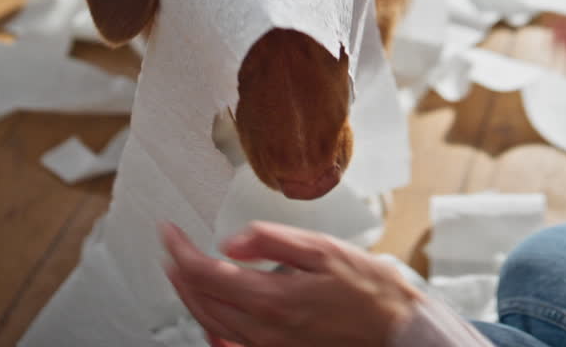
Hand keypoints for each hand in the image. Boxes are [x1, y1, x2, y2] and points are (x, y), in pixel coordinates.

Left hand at [162, 221, 421, 346]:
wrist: (397, 334)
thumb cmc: (370, 291)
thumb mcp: (324, 250)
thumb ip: (273, 241)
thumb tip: (231, 241)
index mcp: (273, 298)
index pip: (205, 273)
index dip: (179, 249)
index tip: (168, 231)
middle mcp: (263, 330)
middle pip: (200, 302)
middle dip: (179, 272)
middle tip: (172, 248)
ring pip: (211, 324)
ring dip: (191, 297)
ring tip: (184, 273)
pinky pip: (230, 346)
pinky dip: (212, 328)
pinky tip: (213, 316)